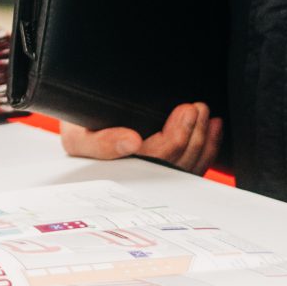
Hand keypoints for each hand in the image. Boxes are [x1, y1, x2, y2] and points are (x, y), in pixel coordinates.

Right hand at [58, 102, 220, 173]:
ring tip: (204, 113)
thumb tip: (133, 143)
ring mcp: (155, 173)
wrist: (73, 116)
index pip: (154, 161)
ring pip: (188, 166)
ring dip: (202, 138)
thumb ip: (100, 143)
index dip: (174, 140)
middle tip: (196, 107)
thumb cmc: (75, 125)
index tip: (185, 111)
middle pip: (176, 163)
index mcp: (118, 174)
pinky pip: (193, 165)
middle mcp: (139, 178)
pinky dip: (208, 146)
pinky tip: (213, 128)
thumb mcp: (76, 134)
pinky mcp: (166, 166)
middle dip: (192, 133)